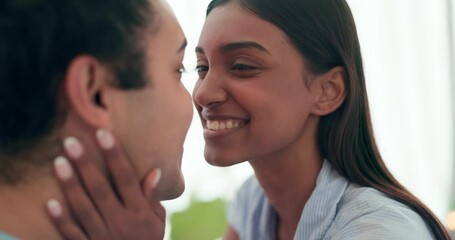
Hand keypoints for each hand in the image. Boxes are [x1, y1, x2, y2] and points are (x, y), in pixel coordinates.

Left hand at [46, 129, 164, 239]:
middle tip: (71, 142)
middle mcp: (121, 222)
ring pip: (83, 208)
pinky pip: (72, 234)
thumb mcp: (158, 221)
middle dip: (85, 164)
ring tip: (59, 163)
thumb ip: (152, 198)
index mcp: (140, 212)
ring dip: (70, 185)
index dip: (114, 155)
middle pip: (100, 189)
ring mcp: (103, 236)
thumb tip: (154, 170)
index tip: (103, 133)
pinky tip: (50, 203)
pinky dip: (61, 220)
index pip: (126, 178)